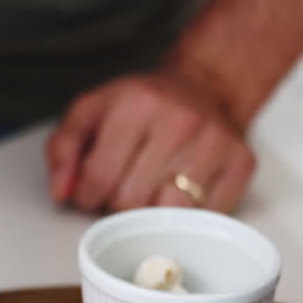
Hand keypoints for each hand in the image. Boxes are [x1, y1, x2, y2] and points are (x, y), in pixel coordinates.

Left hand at [46, 65, 255, 213]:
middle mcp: (179, 121)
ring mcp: (214, 143)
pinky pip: (204, 215)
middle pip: (130, 201)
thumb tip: (61, 192)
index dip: (86, 195)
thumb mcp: (91, 111)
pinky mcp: (241, 163)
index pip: (97, 179)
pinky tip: (178, 192)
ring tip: (148, 191)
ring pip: (167, 213)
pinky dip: (186, 215)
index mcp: (136, 104)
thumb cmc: (142, 105)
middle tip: (122, 186)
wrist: (203, 87)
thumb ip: (63, 149)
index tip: (92, 190)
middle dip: (116, 203)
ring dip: (150, 213)